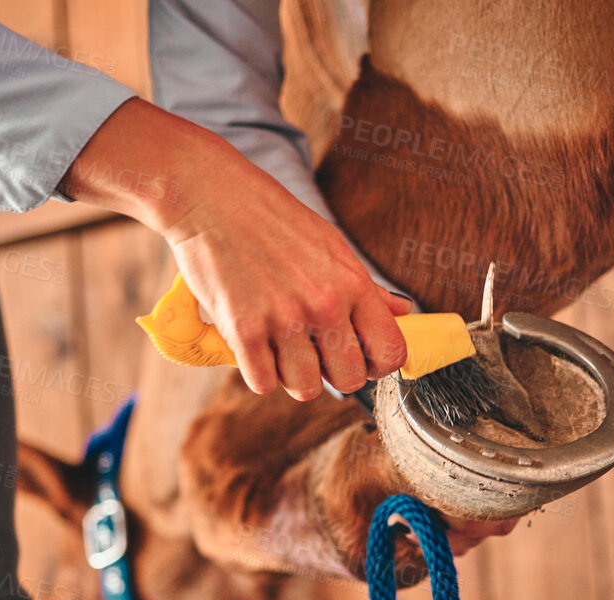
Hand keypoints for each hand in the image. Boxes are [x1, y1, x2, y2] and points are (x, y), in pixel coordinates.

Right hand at [61, 99, 409, 400]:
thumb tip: (403, 313)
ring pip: (306, 388)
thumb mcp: (330, 245)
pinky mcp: (243, 331)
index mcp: (352, 284)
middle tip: (315, 354)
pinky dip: (259, 372)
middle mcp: (324, 305)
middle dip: (334, 374)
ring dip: (294, 376)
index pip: (390, 353)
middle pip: (350, 380)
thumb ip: (366, 287)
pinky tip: (256, 348)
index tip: (361, 357)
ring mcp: (284, 320)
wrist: (211, 197)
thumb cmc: (271, 219)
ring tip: (282, 348)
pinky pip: (263, 383)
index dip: (378, 365)